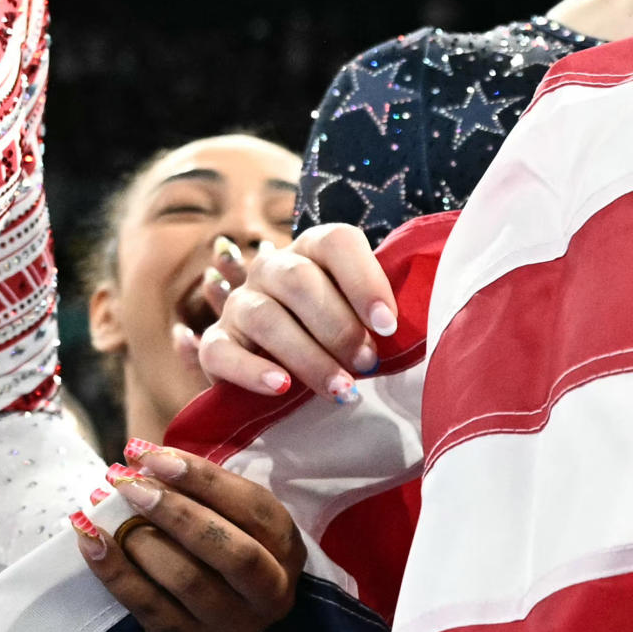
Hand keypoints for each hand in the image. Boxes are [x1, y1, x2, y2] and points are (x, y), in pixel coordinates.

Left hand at [70, 442, 303, 631]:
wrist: (202, 612)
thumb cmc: (211, 544)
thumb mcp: (223, 514)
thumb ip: (197, 487)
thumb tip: (141, 457)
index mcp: (286, 550)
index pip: (254, 509)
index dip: (203, 479)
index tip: (152, 455)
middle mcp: (269, 594)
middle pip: (230, 550)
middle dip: (174, 511)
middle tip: (127, 483)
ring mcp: (229, 625)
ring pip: (188, 580)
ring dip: (141, 538)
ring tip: (108, 511)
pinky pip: (146, 605)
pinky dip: (113, 570)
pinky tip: (90, 539)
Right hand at [192, 222, 398, 400]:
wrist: (285, 366)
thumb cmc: (342, 335)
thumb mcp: (364, 316)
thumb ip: (382, 312)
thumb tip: (416, 328)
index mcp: (315, 250)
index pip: (337, 243)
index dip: (364, 282)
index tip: (388, 326)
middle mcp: (272, 269)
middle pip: (299, 282)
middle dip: (339, 327)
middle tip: (368, 364)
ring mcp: (240, 304)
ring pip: (266, 318)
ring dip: (308, 356)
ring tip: (342, 388)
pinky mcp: (217, 344)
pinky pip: (223, 352)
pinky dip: (253, 371)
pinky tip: (282, 388)